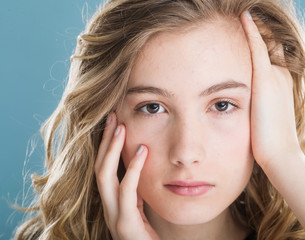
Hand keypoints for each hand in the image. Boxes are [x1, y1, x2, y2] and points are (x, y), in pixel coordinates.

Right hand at [94, 112, 158, 239]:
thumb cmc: (146, 235)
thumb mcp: (139, 208)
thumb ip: (135, 190)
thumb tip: (138, 166)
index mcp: (111, 202)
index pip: (102, 169)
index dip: (105, 145)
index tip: (113, 123)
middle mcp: (108, 208)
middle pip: (99, 168)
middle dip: (105, 141)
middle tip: (112, 116)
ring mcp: (114, 216)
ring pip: (105, 177)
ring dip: (112, 150)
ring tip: (120, 127)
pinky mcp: (126, 224)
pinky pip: (127, 192)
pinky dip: (134, 169)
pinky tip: (143, 151)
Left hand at [240, 11, 302, 169]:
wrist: (280, 154)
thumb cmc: (269, 142)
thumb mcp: (264, 119)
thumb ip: (257, 107)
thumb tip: (247, 108)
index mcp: (282, 84)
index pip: (272, 56)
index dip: (261, 44)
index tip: (248, 36)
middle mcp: (281, 75)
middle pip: (269, 46)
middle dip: (258, 34)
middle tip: (239, 20)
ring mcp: (275, 75)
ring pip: (264, 44)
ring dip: (254, 30)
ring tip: (242, 16)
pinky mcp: (265, 79)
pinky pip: (257, 48)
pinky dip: (251, 32)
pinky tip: (244, 17)